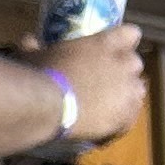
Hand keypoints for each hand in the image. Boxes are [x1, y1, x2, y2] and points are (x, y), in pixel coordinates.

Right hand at [32, 20, 145, 143]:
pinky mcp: (125, 117)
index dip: (122, 41)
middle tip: (102, 80)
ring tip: (104, 108)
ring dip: (124, 97)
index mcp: (106, 43)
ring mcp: (128, 91)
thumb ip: (35, 47)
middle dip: (122, 71)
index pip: (131, 34)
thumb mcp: (32, 55)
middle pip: (135, 64)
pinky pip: (129, 120)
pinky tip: (102, 130)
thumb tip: (27, 40)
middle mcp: (124, 64)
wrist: (43, 106)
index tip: (109, 48)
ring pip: (137, 91)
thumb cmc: (39, 73)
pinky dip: (118, 124)